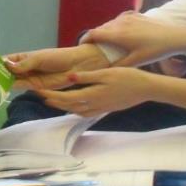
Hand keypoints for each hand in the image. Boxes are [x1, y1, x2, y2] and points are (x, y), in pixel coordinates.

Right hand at [5, 43, 110, 90]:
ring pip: (11, 81)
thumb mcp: (39, 58)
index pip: (6, 60)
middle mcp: (23, 68)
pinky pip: (21, 88)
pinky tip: (1, 90)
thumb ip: (24, 64)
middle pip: (6, 72)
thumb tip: (7, 66)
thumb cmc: (58, 57)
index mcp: (23, 58)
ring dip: (1, 83)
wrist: (77, 66)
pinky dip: (12, 88)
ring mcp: (28, 78)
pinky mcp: (35, 87)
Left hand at [36, 67, 160, 115]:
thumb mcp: (106, 73)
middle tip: (40, 95)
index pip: (66, 98)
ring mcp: (100, 108)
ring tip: (52, 100)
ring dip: (63, 106)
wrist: (146, 89)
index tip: (40, 91)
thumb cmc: (128, 77)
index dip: (52, 96)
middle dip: (53, 101)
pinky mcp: (105, 108)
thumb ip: (87, 77)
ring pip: (76, 110)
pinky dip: (75, 109)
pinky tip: (73, 105)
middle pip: (68, 106)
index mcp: (93, 95)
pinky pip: (85, 112)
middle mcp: (94, 105)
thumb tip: (69, 77)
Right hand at [79, 12, 185, 67]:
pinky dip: (115, 26)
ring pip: (110, 23)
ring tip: (106, 42)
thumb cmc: (155, 50)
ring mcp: (128, 17)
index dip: (84, 39)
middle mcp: (120, 23)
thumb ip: (117, 65)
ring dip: (105, 31)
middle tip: (93, 47)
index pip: (93, 34)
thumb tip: (103, 71)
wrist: (174, 35)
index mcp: (118, 34)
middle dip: (95, 37)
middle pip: (100, 28)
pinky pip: (119, 19)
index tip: (81, 46)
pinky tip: (119, 32)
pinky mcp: (134, 14)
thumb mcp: (136, 61)